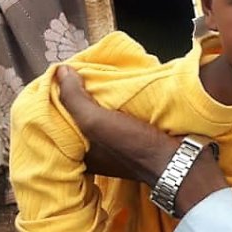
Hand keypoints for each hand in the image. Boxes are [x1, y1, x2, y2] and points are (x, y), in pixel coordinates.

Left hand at [56, 66, 226, 214]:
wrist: (177, 160)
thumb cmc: (135, 147)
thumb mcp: (96, 122)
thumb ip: (75, 98)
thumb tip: (61, 71)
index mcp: (79, 155)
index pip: (56, 127)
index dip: (53, 105)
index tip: (54, 83)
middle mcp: (95, 152)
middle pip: (77, 120)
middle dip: (75, 99)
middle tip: (74, 76)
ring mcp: (116, 146)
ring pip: (98, 117)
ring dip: (97, 99)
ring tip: (94, 78)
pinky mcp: (135, 138)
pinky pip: (118, 116)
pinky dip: (116, 104)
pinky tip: (117, 90)